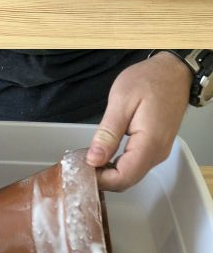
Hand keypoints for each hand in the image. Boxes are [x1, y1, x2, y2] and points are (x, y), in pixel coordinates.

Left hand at [86, 53, 191, 189]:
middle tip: (80, 164)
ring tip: (87, 159)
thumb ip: (108, 134)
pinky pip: (136, 164)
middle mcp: (157, 153)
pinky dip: (118, 164)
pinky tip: (103, 154)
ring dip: (109, 172)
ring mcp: (159, 151)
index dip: (100, 180)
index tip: (80, 169)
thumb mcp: (121, 102)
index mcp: (149, 143)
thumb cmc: (147, 81)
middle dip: (102, 178)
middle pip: (127, 180)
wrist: (172, 72)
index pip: (123, 178)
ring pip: (131, 174)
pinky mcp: (156, 146)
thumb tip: (94, 160)